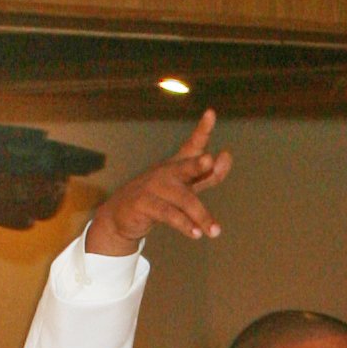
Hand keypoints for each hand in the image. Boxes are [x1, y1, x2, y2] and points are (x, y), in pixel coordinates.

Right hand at [85, 110, 232, 256]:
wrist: (120, 214)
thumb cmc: (158, 197)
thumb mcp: (183, 186)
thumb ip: (206, 175)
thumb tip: (226, 156)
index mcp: (176, 165)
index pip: (191, 146)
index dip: (202, 131)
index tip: (211, 113)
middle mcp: (166, 173)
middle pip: (184, 167)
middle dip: (197, 164)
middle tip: (209, 161)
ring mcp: (153, 188)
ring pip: (181, 199)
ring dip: (200, 215)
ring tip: (215, 231)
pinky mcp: (143, 205)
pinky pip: (168, 215)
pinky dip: (183, 224)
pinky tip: (196, 234)